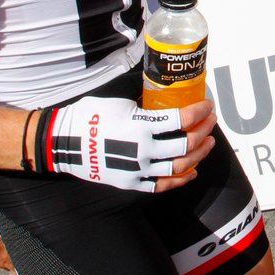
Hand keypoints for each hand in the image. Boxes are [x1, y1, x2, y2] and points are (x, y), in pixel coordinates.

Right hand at [31, 97, 216, 192]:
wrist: (64, 143)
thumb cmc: (90, 116)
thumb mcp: (120, 101)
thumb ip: (144, 101)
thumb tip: (162, 89)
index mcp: (141, 126)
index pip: (181, 119)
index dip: (199, 112)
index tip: (207, 105)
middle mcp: (143, 151)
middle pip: (186, 144)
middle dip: (204, 130)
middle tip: (210, 121)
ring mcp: (138, 170)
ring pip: (180, 166)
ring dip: (199, 154)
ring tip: (208, 143)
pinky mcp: (132, 183)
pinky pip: (163, 185)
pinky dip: (181, 179)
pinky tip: (192, 171)